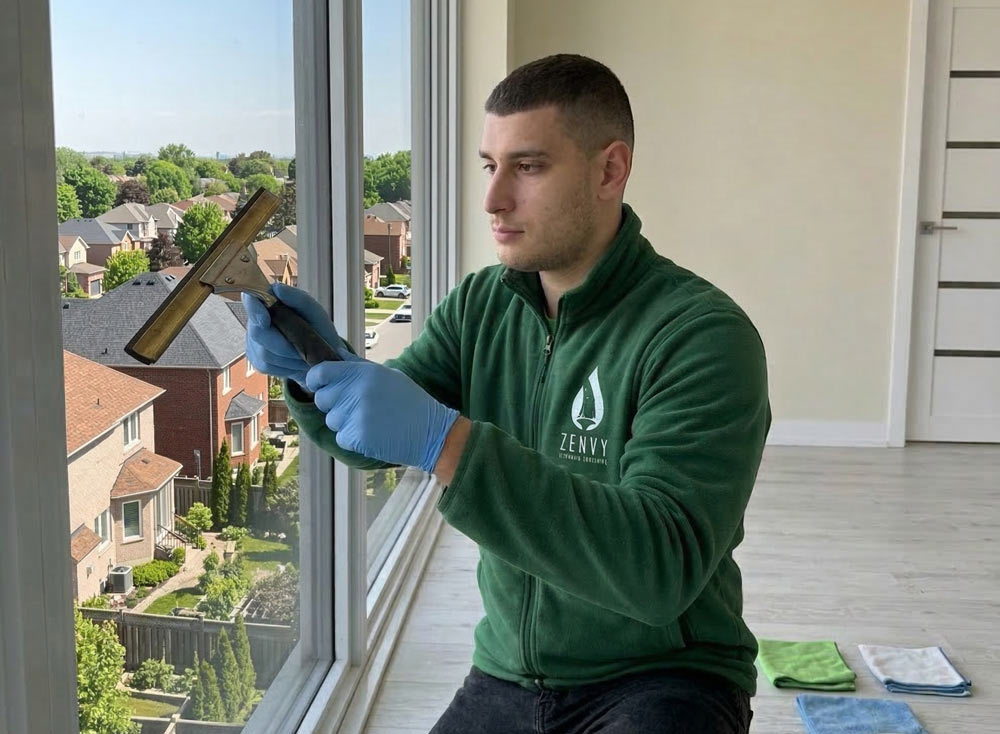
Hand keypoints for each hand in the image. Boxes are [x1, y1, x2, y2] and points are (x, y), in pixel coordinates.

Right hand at [242, 283, 355, 386]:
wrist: (323, 356)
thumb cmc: (318, 329)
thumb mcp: (314, 312)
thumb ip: (297, 298)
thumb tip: (276, 288)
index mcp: (269, 302)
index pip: (251, 301)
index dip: (254, 310)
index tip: (265, 319)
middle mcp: (256, 321)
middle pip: (258, 333)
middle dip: (283, 344)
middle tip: (304, 347)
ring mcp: (254, 341)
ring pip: (264, 353)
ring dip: (289, 357)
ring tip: (304, 354)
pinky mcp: (257, 360)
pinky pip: (266, 366)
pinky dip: (285, 366)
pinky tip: (294, 361)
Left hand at [306, 360, 458, 472]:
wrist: (431, 432)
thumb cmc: (410, 402)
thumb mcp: (387, 375)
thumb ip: (357, 366)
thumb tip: (335, 353)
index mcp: (363, 373)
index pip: (320, 373)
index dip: (316, 380)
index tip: (320, 386)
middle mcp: (357, 392)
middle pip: (322, 399)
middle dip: (333, 404)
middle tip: (356, 407)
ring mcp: (356, 415)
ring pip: (332, 420)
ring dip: (345, 423)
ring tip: (371, 421)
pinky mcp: (357, 437)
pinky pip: (341, 438)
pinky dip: (353, 439)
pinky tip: (373, 434)